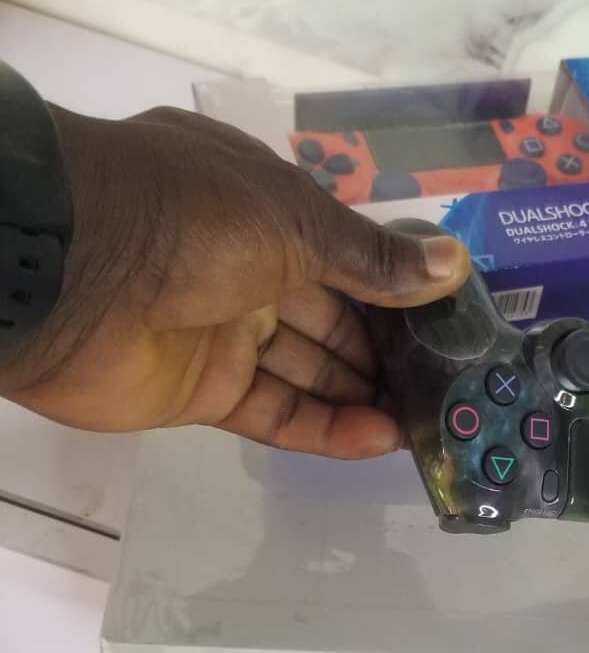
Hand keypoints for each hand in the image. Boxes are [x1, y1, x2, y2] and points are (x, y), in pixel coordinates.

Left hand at [0, 106, 470, 457]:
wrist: (70, 273)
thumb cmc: (192, 220)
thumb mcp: (296, 221)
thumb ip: (373, 258)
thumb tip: (454, 266)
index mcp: (264, 212)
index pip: (345, 258)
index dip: (395, 292)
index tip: (448, 324)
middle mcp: (246, 270)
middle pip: (332, 320)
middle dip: (386, 352)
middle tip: (448, 386)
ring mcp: (225, 334)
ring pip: (309, 371)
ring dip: (365, 395)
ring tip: (428, 422)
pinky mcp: (205, 393)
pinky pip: (278, 413)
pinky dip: (327, 428)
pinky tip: (381, 440)